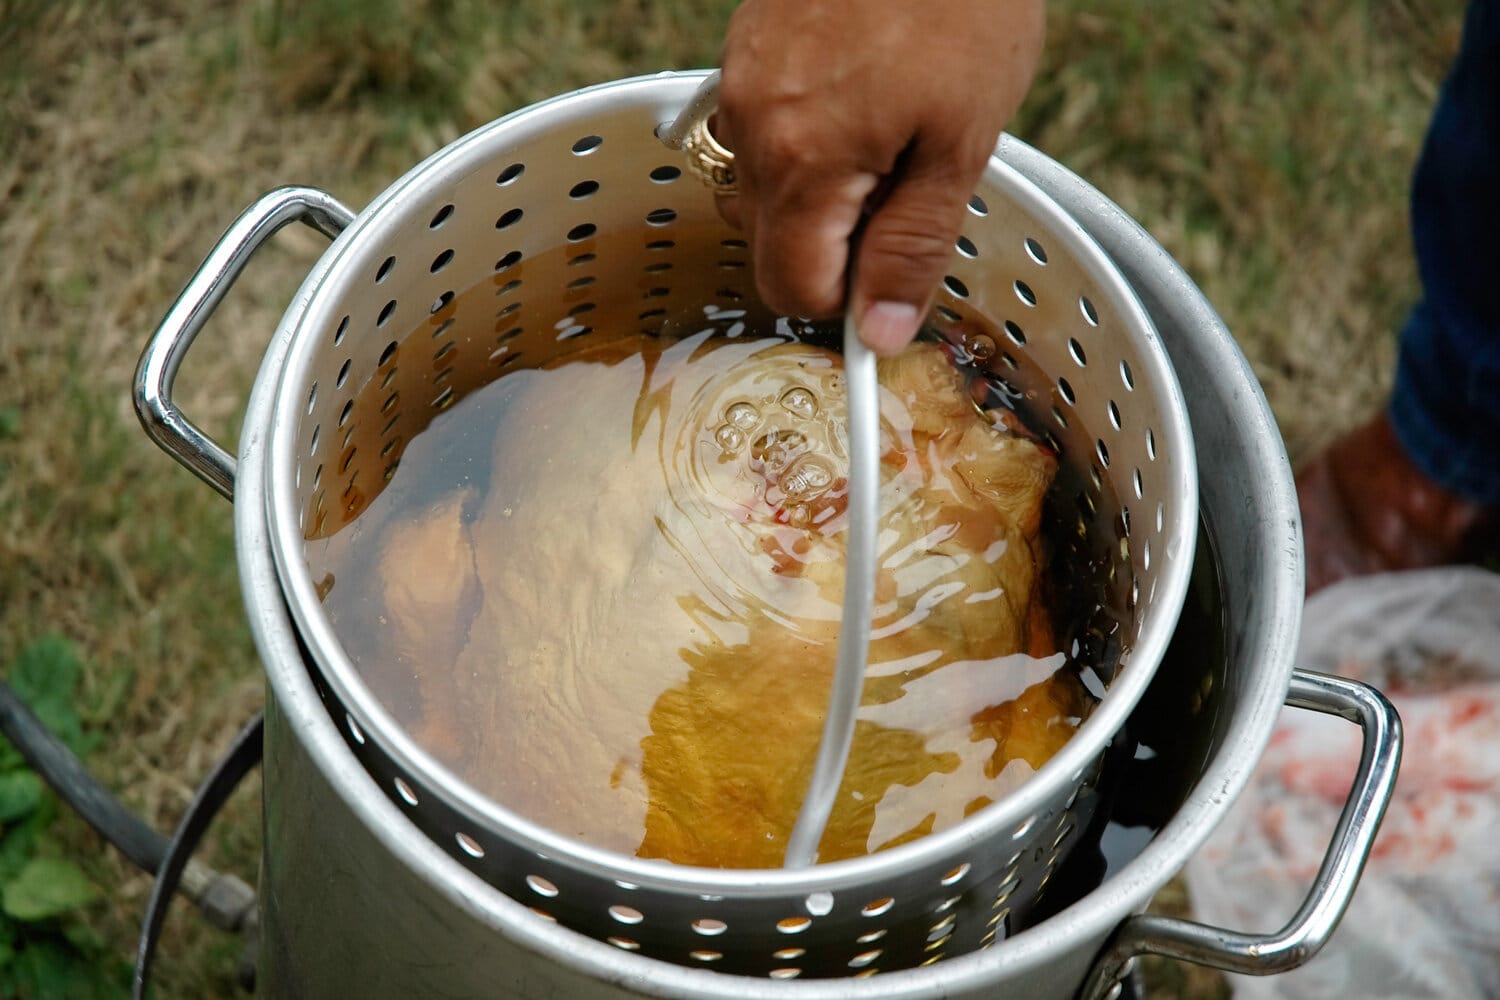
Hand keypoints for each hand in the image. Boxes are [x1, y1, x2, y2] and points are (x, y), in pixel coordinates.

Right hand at [716, 0, 1044, 354]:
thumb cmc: (959, 0)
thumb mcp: (960, 141)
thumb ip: (912, 247)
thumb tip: (878, 333)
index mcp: (804, 160)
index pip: (794, 288)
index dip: (849, 300)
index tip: (893, 276)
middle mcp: (753, 128)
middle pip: (770, 245)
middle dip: (834, 247)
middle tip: (906, 193)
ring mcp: (741, 85)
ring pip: (761, 192)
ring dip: (816, 198)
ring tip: (884, 142)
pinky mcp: (744, 52)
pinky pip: (760, 135)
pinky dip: (804, 146)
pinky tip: (859, 103)